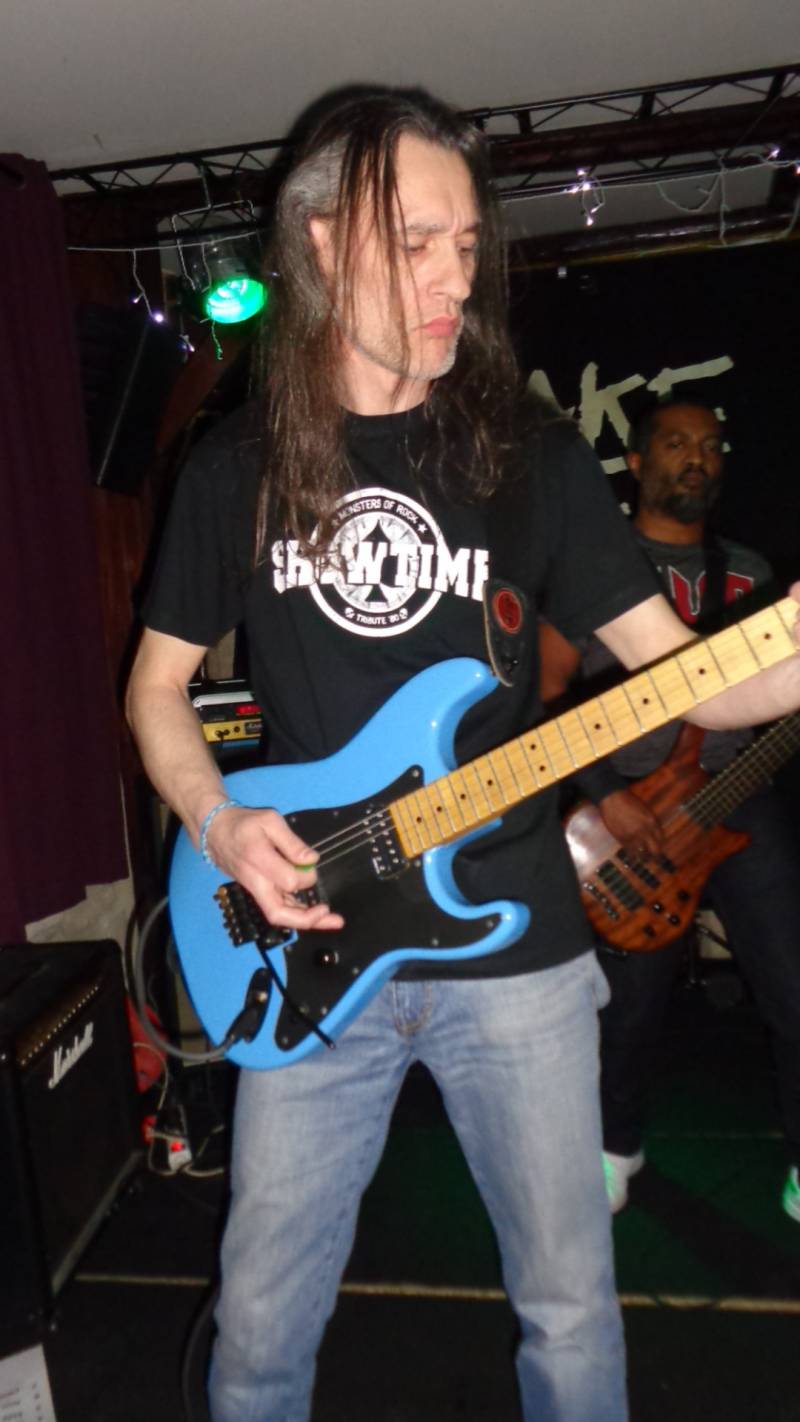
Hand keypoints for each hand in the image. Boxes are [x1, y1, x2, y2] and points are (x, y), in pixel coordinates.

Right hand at [205, 805, 343, 932]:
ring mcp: (256, 890)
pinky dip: (297, 912)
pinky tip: (314, 913)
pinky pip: (278, 907)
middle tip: (334, 918)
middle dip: (308, 919)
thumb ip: (291, 842)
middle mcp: (256, 882)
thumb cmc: (244, 824)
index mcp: (259, 861)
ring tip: (333, 921)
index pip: (288, 881)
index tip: (311, 863)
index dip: (305, 876)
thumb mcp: (269, 821)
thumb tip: (311, 860)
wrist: (215, 832)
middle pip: (279, 913)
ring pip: (279, 914)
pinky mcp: (258, 891)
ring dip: (306, 921)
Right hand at [598, 789, 663, 858]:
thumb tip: (652, 833)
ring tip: (645, 860)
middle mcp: (644, 831)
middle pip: (654, 849)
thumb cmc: (628, 801)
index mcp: (651, 822)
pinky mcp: (622, 839)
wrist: (612, 799)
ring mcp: (633, 836)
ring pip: (642, 853)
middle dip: (656, 855)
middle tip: (656, 859)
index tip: (660, 847)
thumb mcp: (644, 809)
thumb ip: (650, 822)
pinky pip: (630, 851)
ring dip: (644, 857)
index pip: (661, 838)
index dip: (661, 844)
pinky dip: (633, 855)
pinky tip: (634, 856)